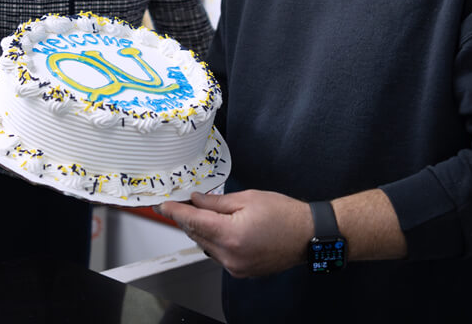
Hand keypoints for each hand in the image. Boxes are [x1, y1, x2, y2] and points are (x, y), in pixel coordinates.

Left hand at [158, 189, 311, 277]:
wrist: (308, 236)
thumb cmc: (284, 214)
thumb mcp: (248, 198)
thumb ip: (217, 202)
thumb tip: (196, 200)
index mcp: (230, 235)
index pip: (192, 221)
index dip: (175, 211)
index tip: (163, 205)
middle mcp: (230, 255)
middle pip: (196, 235)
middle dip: (188, 218)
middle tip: (185, 202)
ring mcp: (235, 267)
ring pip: (205, 246)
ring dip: (201, 230)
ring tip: (207, 212)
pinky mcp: (241, 271)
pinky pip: (218, 255)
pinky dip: (214, 241)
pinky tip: (221, 228)